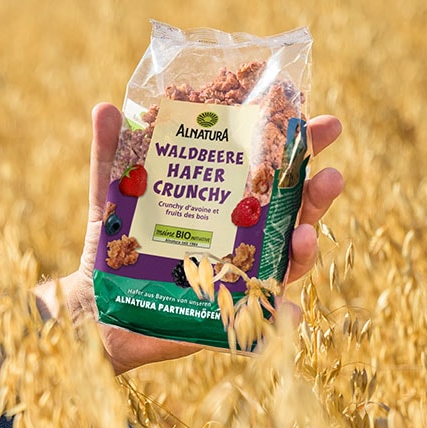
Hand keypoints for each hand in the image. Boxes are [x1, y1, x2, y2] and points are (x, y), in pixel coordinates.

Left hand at [42, 103, 345, 372]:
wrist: (96, 309)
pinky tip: (288, 310)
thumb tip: (106, 108)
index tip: (327, 124)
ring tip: (304, 234)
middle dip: (317, 192)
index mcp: (226, 201)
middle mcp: (243, 237)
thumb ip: (111, 155)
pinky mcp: (230, 315)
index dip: (303, 147)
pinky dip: (280, 315)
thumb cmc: (111, 246)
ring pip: (289, 261)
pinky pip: (263, 319)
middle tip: (330, 175)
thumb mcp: (111, 196)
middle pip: (294, 211)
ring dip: (306, 248)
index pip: (273, 169)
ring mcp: (242, 277)